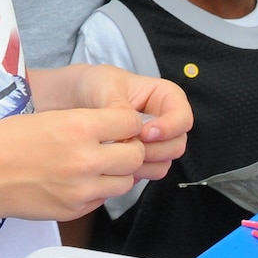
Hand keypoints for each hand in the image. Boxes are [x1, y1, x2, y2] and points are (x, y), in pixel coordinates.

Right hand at [0, 106, 149, 222]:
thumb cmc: (6, 142)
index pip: (131, 123)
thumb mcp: (49, 116)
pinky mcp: (75, 209)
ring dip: (118, 172)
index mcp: (79, 127)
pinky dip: (100, 189)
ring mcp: (82, 189)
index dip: (128, 123)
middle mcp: (85, 159)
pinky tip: (81, 180)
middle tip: (116, 145)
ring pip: (126, 182)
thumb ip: (86, 122)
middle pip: (135, 155)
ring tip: (99, 164)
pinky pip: (104, 198)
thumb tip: (116, 127)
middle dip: (130, 149)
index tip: (121, 125)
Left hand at [34, 64, 192, 181]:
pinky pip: (149, 172)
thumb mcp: (105, 86)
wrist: (74, 100)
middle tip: (129, 146)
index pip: (182, 116)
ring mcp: (155, 142)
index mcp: (164, 97)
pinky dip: (136, 172)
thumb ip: (120, 106)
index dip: (169, 127)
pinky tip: (116, 163)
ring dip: (145, 163)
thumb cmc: (94, 85)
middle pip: (177, 144)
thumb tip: (131, 127)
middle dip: (155, 149)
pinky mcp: (142, 158)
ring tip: (118, 154)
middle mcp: (164, 121)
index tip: (144, 133)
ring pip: (165, 162)